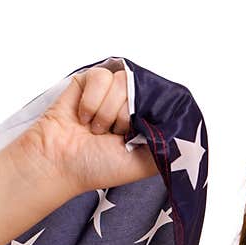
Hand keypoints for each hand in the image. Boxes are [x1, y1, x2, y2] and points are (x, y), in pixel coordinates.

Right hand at [9, 65, 157, 195]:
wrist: (60, 163)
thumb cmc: (99, 167)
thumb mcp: (146, 164)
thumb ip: (170, 145)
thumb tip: (185, 126)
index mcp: (148, 123)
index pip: (166, 102)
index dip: (155, 112)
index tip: (140, 130)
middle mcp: (132, 106)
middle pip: (145, 89)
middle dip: (126, 117)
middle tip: (114, 136)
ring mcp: (111, 93)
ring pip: (124, 82)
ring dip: (108, 112)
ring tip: (97, 130)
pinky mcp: (89, 82)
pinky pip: (102, 77)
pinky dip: (92, 101)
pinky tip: (84, 118)